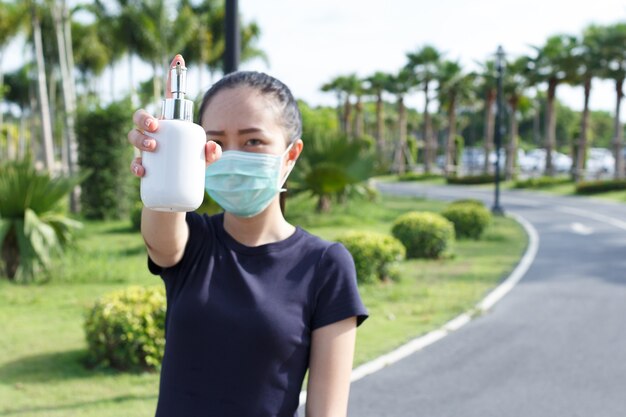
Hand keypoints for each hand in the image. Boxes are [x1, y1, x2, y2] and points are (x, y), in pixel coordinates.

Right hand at [128, 54, 221, 177]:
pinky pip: (135, 163)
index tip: (179, 59)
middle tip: (155, 126)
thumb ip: (213, 152)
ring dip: (139, 138)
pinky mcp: (143, 165)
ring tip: (152, 147)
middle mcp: (155, 132)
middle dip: (144, 117)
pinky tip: (143, 171)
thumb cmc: (194, 164)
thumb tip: (212, 146)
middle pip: (141, 117)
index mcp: (171, 123)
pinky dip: (136, 166)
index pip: (171, 98)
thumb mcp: (206, 158)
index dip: (173, 77)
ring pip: (133, 136)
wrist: (184, 185)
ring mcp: (146, 147)